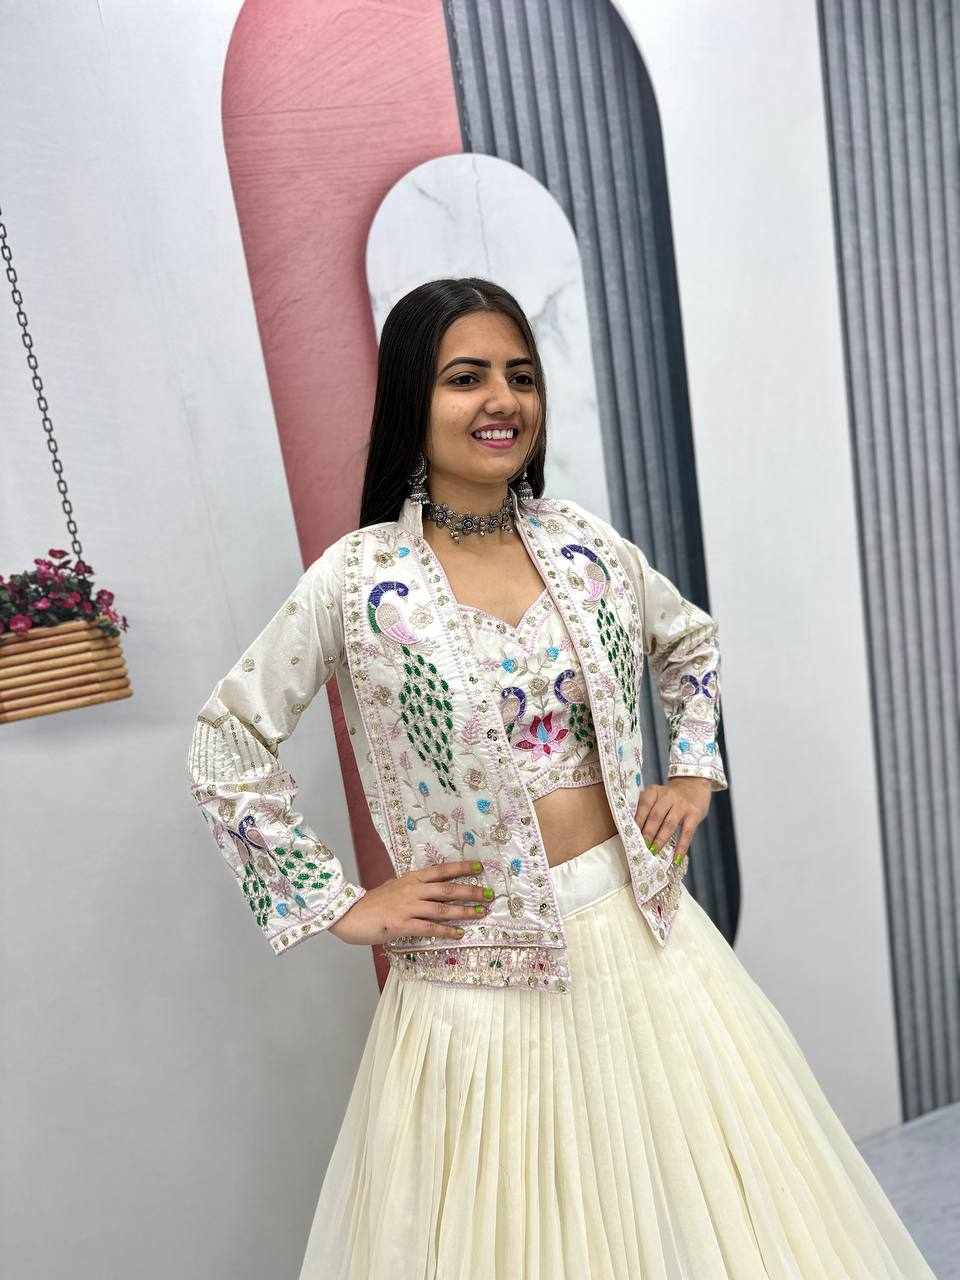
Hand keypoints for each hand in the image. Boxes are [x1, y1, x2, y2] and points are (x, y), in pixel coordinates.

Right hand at [327, 859, 492, 945]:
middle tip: (489, 894)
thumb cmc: (372, 903)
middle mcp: (413, 890)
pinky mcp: (403, 925)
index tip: (479, 866)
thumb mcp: (393, 887)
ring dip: (464, 912)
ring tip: (481, 913)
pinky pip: (430, 928)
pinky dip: (447, 931)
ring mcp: (408, 907)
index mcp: (411, 879)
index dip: (461, 868)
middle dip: (471, 891)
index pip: (441, 870)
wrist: (349, 914)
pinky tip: (459, 934)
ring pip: (443, 908)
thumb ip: (411, 887)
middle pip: (448, 889)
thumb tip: (428, 887)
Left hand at [634, 777, 711, 865]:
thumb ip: (645, 808)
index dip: (637, 821)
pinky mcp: (694, 814)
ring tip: (654, 852)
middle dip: (647, 833)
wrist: (694, 784)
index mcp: (654, 791)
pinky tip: (676, 857)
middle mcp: (668, 796)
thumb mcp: (656, 795)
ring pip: (669, 824)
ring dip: (660, 840)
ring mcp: (682, 805)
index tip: (631, 836)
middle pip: (655, 816)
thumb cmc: (669, 796)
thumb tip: (633, 831)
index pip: (644, 806)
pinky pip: (687, 832)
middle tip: (641, 847)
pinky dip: (681, 846)